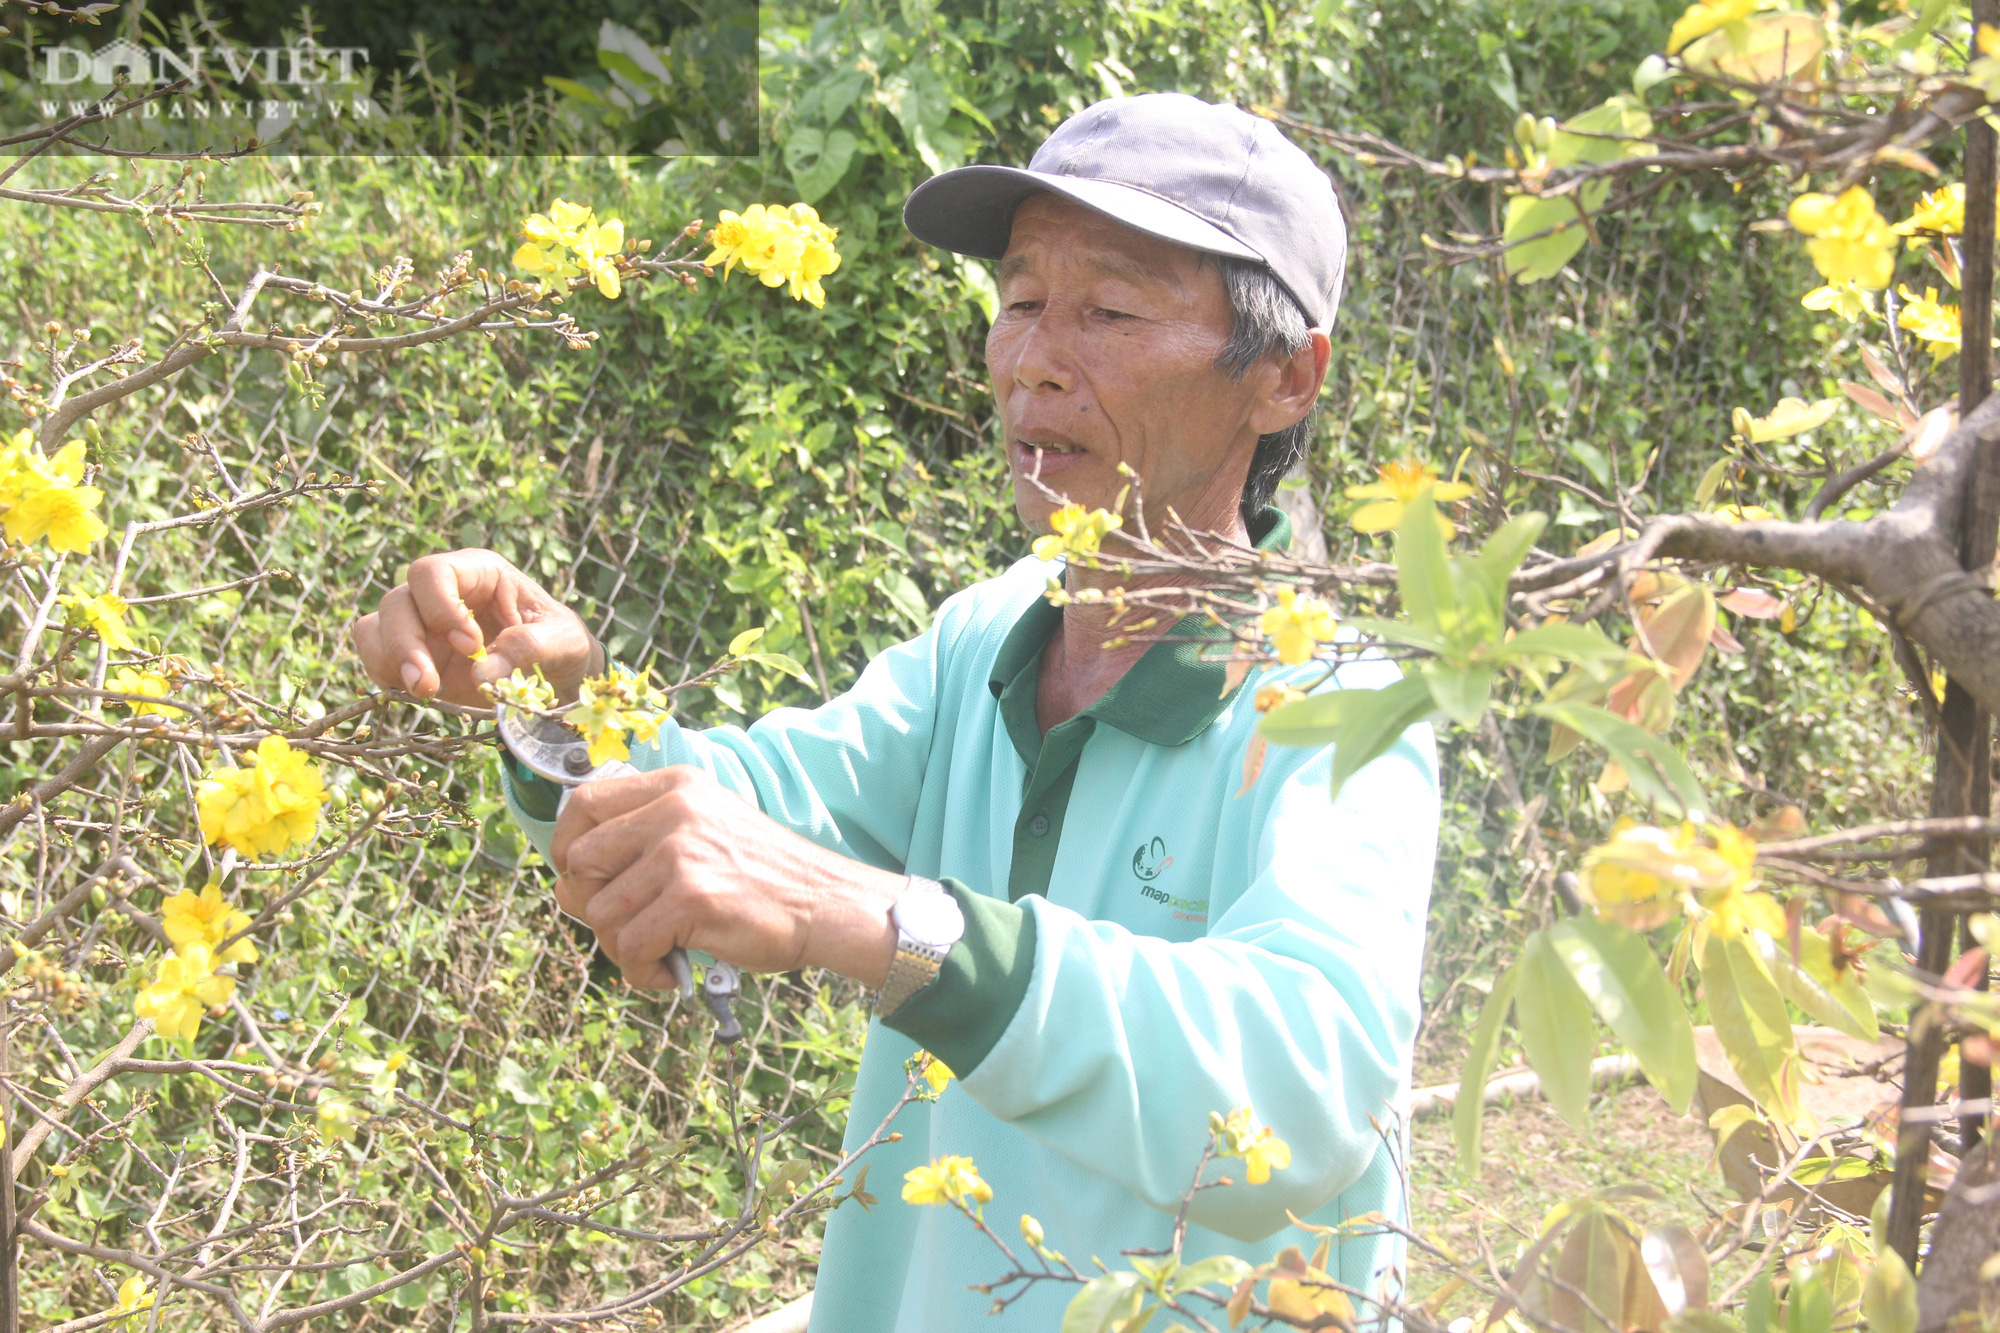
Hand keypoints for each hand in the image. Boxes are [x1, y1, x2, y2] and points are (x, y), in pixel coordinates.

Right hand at [351, 549, 598, 706]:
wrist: (557, 674)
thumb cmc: (561, 643)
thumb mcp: (564, 641)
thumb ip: (531, 648)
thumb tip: (483, 671)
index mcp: (480, 572)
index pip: (434, 571)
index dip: (440, 606)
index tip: (469, 645)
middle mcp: (443, 593)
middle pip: (397, 602)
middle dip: (406, 644)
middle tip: (429, 685)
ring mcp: (422, 623)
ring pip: (375, 627)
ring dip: (389, 661)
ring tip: (424, 692)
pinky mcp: (413, 655)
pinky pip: (376, 657)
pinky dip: (386, 677)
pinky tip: (420, 694)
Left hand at [549, 766, 900, 990]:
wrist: (826, 904)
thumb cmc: (764, 878)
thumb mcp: (705, 832)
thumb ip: (641, 843)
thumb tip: (565, 884)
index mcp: (676, 787)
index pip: (584, 803)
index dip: (565, 845)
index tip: (579, 877)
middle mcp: (674, 811)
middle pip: (580, 860)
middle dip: (588, 905)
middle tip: (623, 928)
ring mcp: (681, 853)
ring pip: (602, 911)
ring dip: (619, 947)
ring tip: (654, 954)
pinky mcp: (691, 898)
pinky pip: (630, 946)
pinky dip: (641, 971)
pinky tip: (669, 971)